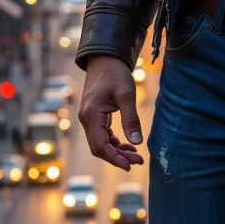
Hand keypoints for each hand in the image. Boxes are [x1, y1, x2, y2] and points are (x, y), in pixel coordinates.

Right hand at [78, 55, 143, 171]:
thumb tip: (136, 143)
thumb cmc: (116, 73)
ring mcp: (88, 117)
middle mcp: (86, 118)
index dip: (114, 158)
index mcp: (91, 114)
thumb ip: (131, 119)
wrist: (105, 58)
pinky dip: (114, 142)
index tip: (130, 165)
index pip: (100, 145)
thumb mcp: (127, 95)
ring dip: (117, 151)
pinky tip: (128, 145)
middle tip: (138, 161)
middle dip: (117, 157)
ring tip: (136, 155)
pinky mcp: (94, 116)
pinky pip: (102, 135)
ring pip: (100, 143)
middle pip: (99, 147)